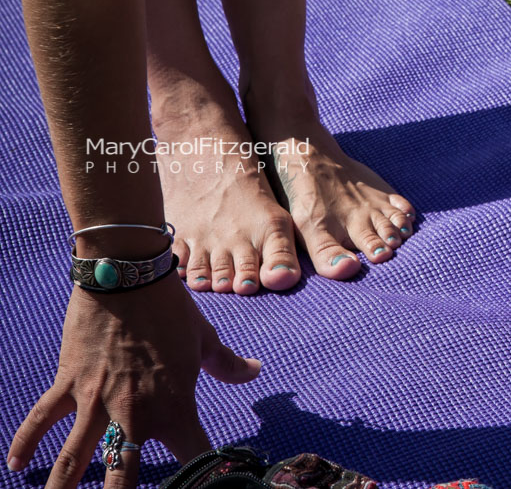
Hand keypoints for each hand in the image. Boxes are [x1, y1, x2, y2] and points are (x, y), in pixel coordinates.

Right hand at [6, 273, 260, 487]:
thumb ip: (227, 363)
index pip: (195, 455)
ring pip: (74, 458)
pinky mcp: (68, 383)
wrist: (128, 274)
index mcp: (175, 406)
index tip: (208, 487)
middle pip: (122, 474)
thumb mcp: (204, 338)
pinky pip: (41, 419)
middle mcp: (134, 412)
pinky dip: (27, 442)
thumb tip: (255, 370)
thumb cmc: (171, 308)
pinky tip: (16, 465)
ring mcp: (95, 400)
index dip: (204, 476)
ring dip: (63, 486)